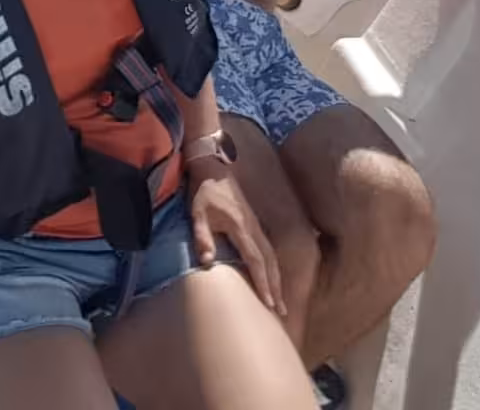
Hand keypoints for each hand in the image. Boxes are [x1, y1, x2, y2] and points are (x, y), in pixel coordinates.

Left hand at [186, 158, 284, 315]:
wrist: (213, 168)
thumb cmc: (204, 192)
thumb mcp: (197, 213)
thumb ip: (202, 236)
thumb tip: (207, 262)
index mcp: (241, 227)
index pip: (256, 260)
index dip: (263, 283)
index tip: (269, 303)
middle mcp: (253, 228)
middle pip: (270, 262)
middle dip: (275, 287)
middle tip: (281, 312)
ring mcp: (256, 226)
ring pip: (272, 256)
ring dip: (276, 279)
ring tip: (280, 301)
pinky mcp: (254, 224)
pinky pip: (268, 250)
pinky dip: (272, 267)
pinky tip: (272, 278)